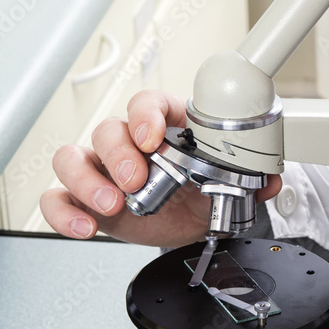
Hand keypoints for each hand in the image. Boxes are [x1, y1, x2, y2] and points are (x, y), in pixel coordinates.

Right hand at [41, 90, 281, 246]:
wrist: (188, 222)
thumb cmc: (199, 189)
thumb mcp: (227, 184)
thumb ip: (250, 180)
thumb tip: (271, 183)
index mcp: (165, 125)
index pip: (147, 102)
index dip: (146, 115)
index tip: (153, 136)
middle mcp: (129, 142)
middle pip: (108, 129)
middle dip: (120, 154)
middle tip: (136, 181)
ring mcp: (103, 169)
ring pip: (72, 156)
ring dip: (86, 179)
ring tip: (110, 204)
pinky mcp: (86, 198)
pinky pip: (58, 197)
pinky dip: (63, 211)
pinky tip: (83, 225)